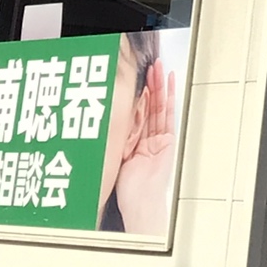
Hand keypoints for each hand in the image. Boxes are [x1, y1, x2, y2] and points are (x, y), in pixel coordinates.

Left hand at [115, 62, 176, 237]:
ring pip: (158, 106)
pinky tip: (170, 84)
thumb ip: (114, 140)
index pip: (137, 112)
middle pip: (149, 105)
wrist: (140, 202)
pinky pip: (167, 115)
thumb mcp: (114, 158)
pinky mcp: (168, 140)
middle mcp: (148, 138)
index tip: (137, 77)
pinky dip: (170, 98)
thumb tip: (97, 123)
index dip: (138, 94)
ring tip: (160, 67)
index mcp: (134, 143)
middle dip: (150, 84)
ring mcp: (159, 138)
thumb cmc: (127, 190)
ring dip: (159, 85)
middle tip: (151, 65)